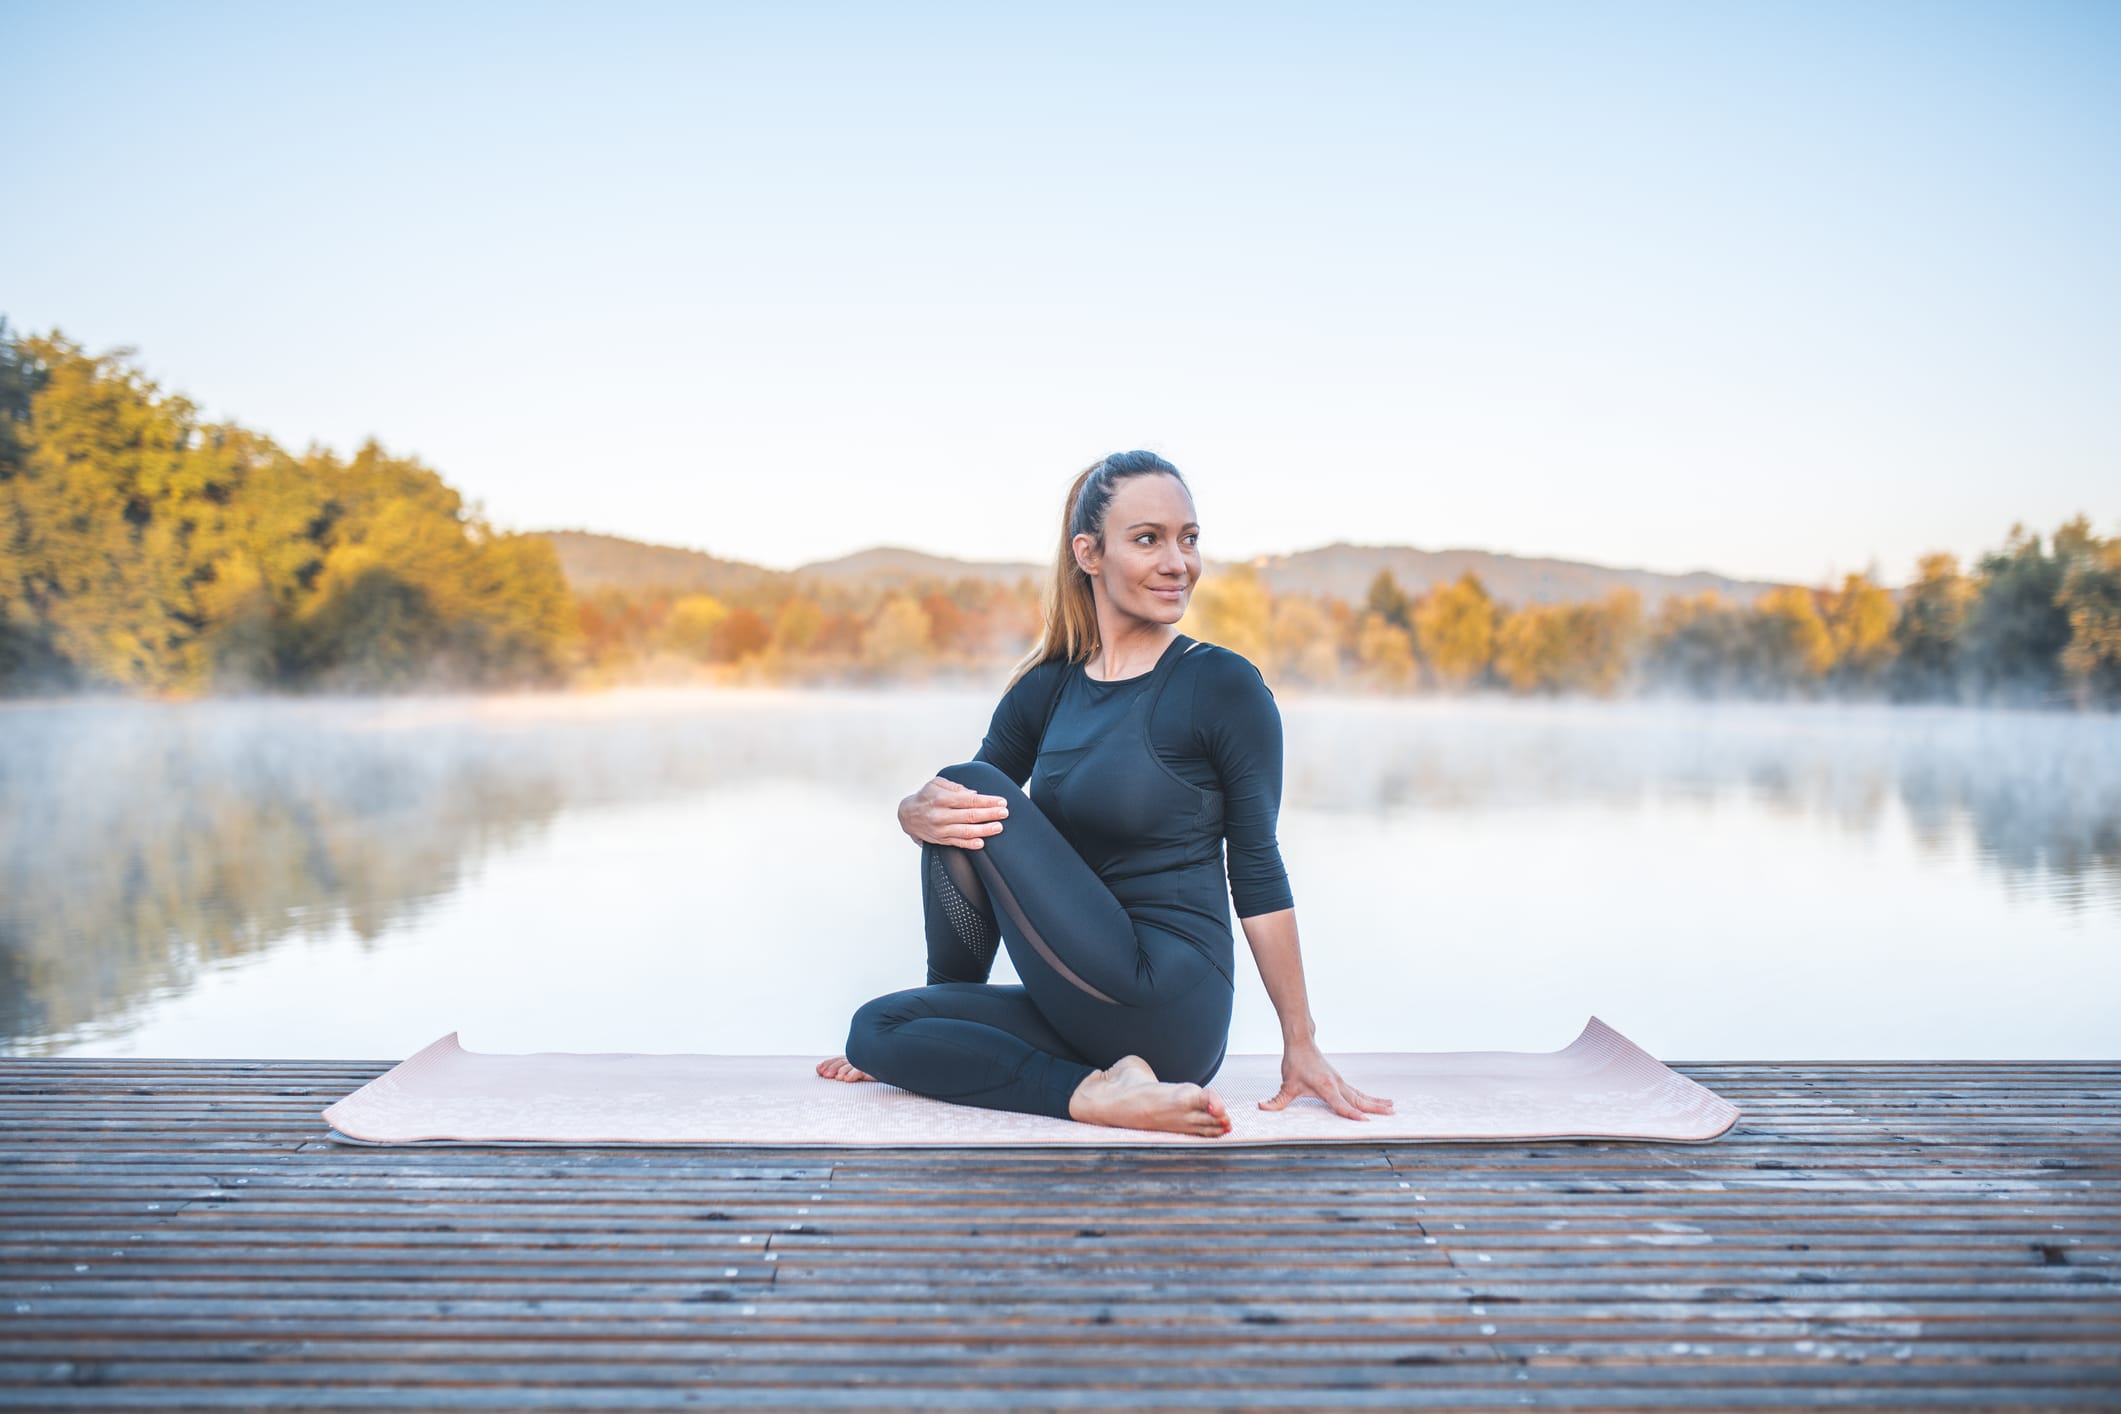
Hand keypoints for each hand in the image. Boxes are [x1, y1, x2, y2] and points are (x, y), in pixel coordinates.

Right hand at [899, 774, 1010, 848]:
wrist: (907, 815)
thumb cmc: (925, 797)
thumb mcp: (936, 784)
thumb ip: (955, 786)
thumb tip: (973, 793)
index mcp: (942, 798)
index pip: (969, 800)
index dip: (987, 801)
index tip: (1001, 801)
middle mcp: (941, 814)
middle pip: (970, 815)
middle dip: (990, 814)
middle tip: (1004, 813)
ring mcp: (941, 829)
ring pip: (966, 831)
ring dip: (984, 830)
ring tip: (998, 827)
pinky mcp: (940, 840)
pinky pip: (958, 843)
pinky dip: (970, 844)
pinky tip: (982, 843)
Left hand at [1259, 1040, 1394, 1121]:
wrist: (1301, 1042)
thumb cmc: (1295, 1063)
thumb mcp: (1286, 1085)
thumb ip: (1276, 1101)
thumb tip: (1262, 1108)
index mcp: (1326, 1087)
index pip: (1341, 1105)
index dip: (1352, 1114)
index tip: (1365, 1122)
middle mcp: (1337, 1084)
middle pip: (1358, 1100)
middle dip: (1375, 1108)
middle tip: (1392, 1114)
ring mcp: (1340, 1082)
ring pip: (1361, 1095)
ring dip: (1376, 1102)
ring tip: (1392, 1108)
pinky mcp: (1339, 1080)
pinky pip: (1357, 1091)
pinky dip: (1368, 1097)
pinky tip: (1377, 1101)